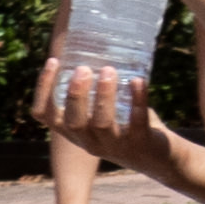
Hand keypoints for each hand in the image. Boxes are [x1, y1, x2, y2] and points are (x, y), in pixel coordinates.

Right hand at [35, 55, 169, 166]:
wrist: (161, 158)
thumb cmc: (129, 126)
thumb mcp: (107, 111)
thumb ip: (97, 89)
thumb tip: (97, 44)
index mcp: (74, 132)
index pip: (44, 114)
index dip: (43, 88)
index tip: (54, 60)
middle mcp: (89, 142)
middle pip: (72, 122)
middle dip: (75, 94)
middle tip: (82, 69)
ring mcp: (115, 146)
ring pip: (102, 124)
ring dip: (104, 96)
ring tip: (109, 70)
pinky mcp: (140, 144)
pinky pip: (137, 123)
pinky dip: (138, 100)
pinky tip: (139, 81)